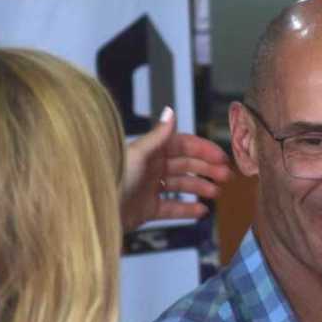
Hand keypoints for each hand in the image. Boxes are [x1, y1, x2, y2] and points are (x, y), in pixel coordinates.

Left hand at [120, 106, 232, 230]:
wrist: (95, 210)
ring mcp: (150, 189)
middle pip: (185, 166)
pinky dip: (188, 209)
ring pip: (181, 186)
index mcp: (150, 152)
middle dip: (206, 169)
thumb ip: (158, 135)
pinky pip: (172, 208)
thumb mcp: (137, 154)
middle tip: (225, 176)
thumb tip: (170, 111)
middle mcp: (151, 168)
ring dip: (200, 188)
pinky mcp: (147, 209)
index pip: (183, 146)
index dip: (203, 150)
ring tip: (215, 193)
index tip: (221, 157)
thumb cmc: (112, 179)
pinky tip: (201, 210)